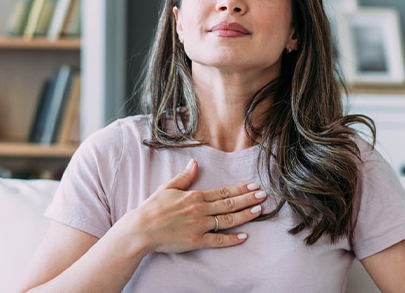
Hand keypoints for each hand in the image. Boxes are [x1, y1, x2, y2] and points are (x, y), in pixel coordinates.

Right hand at [125, 159, 266, 254]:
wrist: (141, 229)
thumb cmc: (152, 208)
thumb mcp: (168, 188)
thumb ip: (184, 177)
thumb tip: (194, 163)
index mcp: (195, 196)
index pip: (223, 191)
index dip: (240, 188)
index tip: (253, 185)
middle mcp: (200, 209)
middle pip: (230, 204)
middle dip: (248, 199)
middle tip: (263, 195)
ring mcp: (200, 226)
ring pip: (228, 220)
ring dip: (245, 215)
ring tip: (259, 210)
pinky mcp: (197, 241)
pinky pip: (218, 240)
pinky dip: (232, 239)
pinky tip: (244, 236)